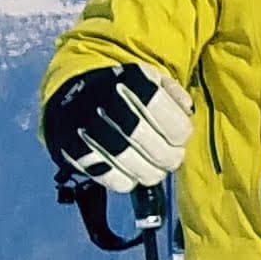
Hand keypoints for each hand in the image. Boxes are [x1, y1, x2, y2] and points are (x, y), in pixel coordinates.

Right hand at [44, 64, 188, 194]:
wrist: (74, 95)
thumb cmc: (124, 91)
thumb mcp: (151, 79)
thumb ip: (174, 93)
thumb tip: (187, 110)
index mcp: (129, 80)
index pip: (159, 108)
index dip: (178, 130)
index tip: (180, 138)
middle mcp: (105, 102)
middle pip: (144, 138)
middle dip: (168, 156)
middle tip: (173, 158)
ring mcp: (86, 127)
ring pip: (126, 159)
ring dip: (150, 172)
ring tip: (156, 170)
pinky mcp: (73, 150)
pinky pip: (106, 174)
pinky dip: (126, 181)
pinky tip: (133, 175)